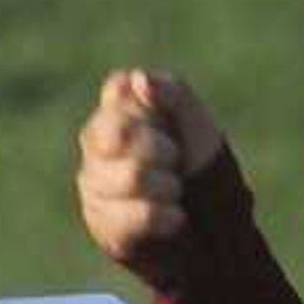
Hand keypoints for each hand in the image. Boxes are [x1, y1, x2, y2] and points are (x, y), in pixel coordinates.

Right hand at [76, 67, 226, 283]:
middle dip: (164, 150)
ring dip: (169, 186)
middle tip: (176, 163)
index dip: (152, 114)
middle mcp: (95, 146)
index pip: (118, 95)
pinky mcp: (102, 224)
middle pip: (121, 134)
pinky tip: (177, 217)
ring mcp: (94, 185)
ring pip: (132, 176)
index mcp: (114, 112)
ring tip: (175, 192)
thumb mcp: (196, 121)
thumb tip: (137, 79)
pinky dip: (166, 216)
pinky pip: (135, 215)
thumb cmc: (198, 162)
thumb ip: (172, 92)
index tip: (170, 128)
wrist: (210, 222)